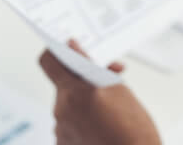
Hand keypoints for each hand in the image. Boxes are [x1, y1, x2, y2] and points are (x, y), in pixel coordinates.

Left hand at [38, 39, 161, 144]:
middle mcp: (62, 111)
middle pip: (63, 83)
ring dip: (83, 100)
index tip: (68, 48)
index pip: (48, 61)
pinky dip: (81, 120)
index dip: (55, 51)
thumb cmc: (134, 127)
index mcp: (74, 91)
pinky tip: (100, 125)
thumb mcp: (117, 88)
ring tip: (108, 109)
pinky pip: (68, 123)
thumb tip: (74, 48)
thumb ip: (90, 66)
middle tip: (107, 79)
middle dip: (81, 79)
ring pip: (67, 103)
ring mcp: (61, 130)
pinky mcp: (63, 144)